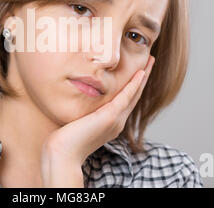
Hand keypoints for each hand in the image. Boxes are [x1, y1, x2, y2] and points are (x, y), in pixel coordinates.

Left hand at [40, 55, 154, 186]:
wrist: (63, 153)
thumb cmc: (64, 139)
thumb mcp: (77, 120)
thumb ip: (83, 111)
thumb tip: (76, 97)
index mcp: (110, 123)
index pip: (126, 100)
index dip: (133, 85)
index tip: (138, 70)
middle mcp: (117, 122)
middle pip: (134, 95)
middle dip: (142, 78)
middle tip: (150, 61)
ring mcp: (116, 120)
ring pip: (134, 94)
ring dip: (143, 77)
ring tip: (150, 61)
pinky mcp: (111, 117)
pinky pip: (126, 96)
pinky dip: (134, 84)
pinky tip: (140, 73)